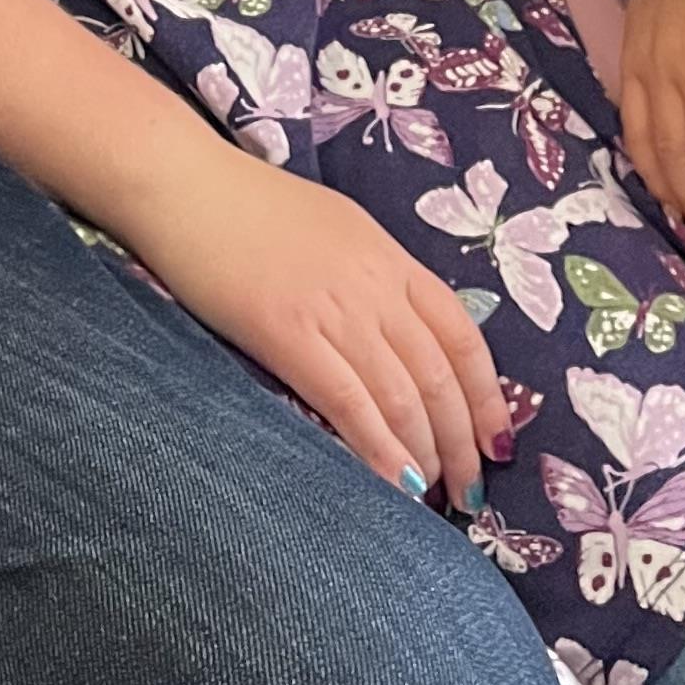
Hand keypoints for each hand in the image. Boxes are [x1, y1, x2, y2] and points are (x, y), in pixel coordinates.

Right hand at [129, 143, 512, 505]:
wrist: (186, 183)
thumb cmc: (250, 204)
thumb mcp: (335, 227)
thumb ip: (372, 275)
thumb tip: (398, 331)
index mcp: (390, 256)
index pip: (462, 335)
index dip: (487, 395)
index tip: (498, 442)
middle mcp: (375, 284)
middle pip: (439, 375)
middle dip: (462, 441)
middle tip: (470, 491)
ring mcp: (334, 309)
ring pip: (402, 396)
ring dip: (426, 456)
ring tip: (435, 501)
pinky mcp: (288, 334)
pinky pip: (349, 402)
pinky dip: (379, 450)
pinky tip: (395, 487)